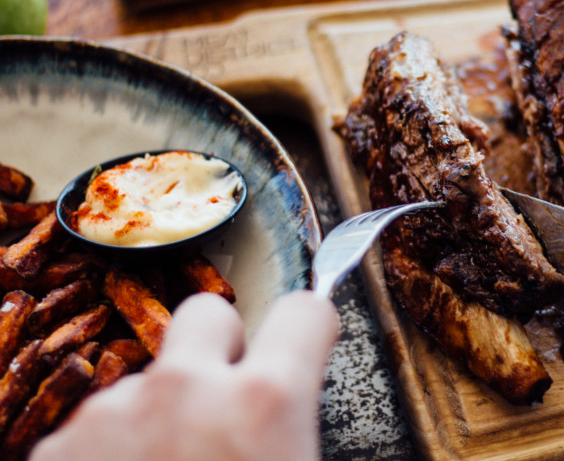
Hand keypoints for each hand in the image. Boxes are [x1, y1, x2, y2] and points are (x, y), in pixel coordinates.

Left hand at [30, 289, 338, 460]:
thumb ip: (296, 427)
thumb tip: (295, 418)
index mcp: (264, 403)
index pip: (306, 312)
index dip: (310, 326)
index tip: (307, 338)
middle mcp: (186, 389)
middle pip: (208, 313)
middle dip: (220, 346)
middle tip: (223, 404)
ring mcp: (113, 414)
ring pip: (147, 379)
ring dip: (159, 413)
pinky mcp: (57, 446)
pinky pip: (97, 426)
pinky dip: (110, 451)